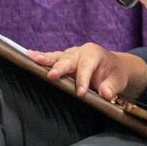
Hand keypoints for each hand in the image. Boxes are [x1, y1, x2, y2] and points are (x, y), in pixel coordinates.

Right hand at [27, 42, 146, 101]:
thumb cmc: (114, 73)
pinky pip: (51, 58)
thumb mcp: (118, 81)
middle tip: (51, 76)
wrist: (112, 66)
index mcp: (94, 53)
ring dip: (45, 59)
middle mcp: (80, 51)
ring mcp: (69, 54)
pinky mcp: (62, 59)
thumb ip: (112, 87)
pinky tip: (28, 55)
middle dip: (60, 68)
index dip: (83, 80)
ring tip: (34, 59)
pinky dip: (40, 57)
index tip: (80, 93)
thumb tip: (106, 94)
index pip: (87, 66)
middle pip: (68, 60)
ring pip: (56, 57)